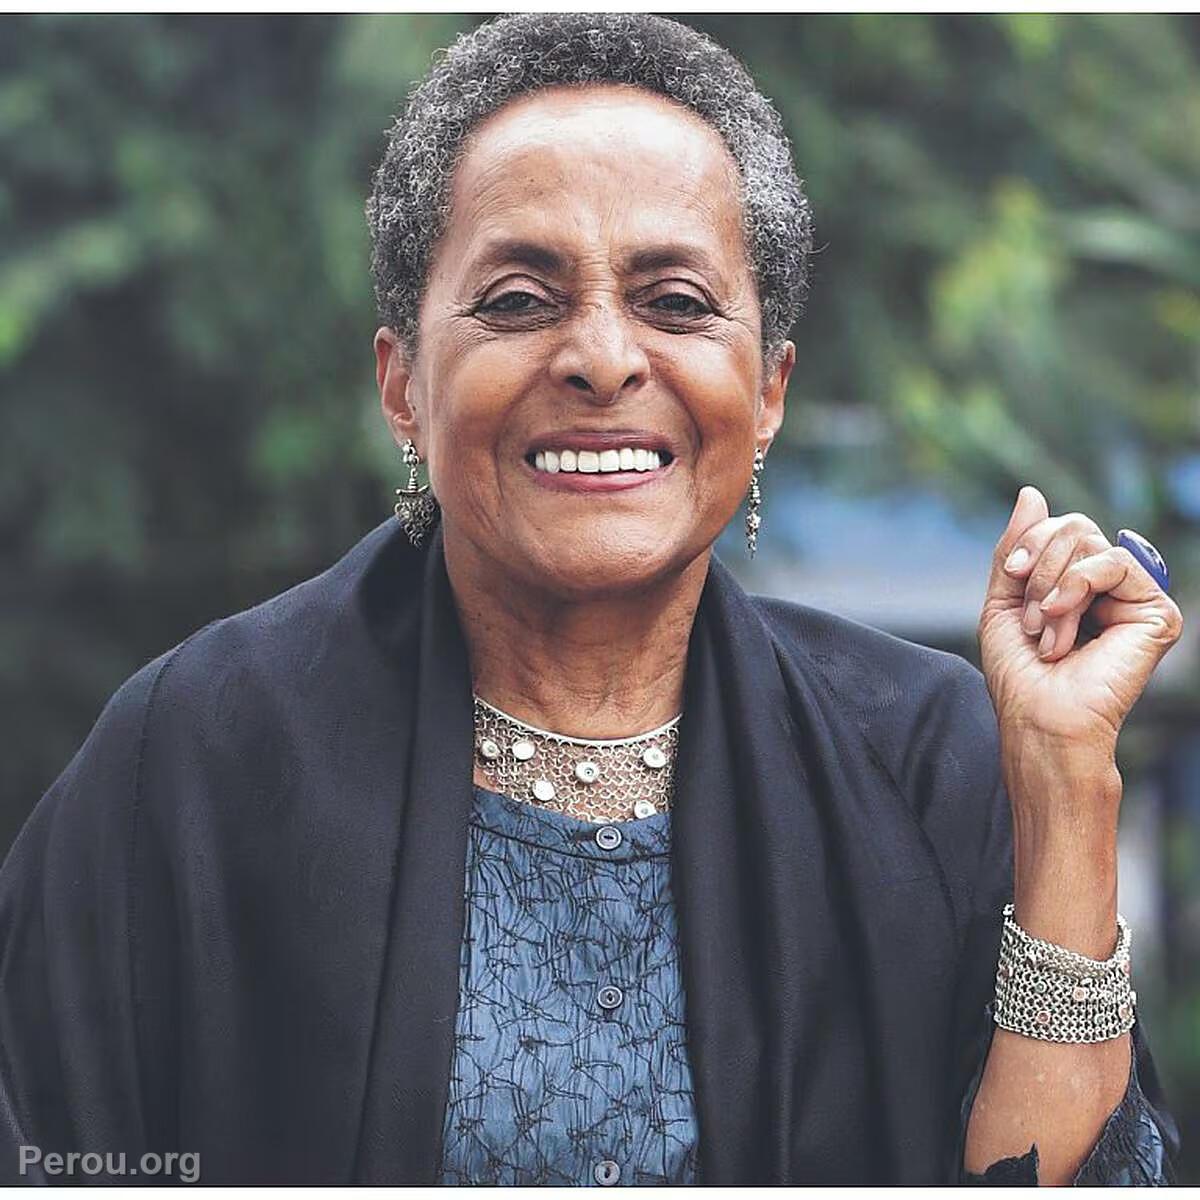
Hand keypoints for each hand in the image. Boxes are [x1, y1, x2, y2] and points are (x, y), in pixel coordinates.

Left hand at [978, 485, 1183, 755]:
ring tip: (1045, 628)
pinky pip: (1115, 561)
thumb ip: (1015, 546)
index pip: (1060, 527)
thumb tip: (1031, 492)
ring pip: (1091, 541)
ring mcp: (1135, 598)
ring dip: (1050, 585)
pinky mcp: (1156, 613)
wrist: (1037, 716)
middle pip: (1075, 526)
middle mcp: (1110, 588)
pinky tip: (1063, 620)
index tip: (1010, 573)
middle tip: (1029, 615)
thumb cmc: (1019, 673)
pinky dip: (1077, 585)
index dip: (1029, 542)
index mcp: (1077, 583)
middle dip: (1037, 566)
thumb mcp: (1003, 599)